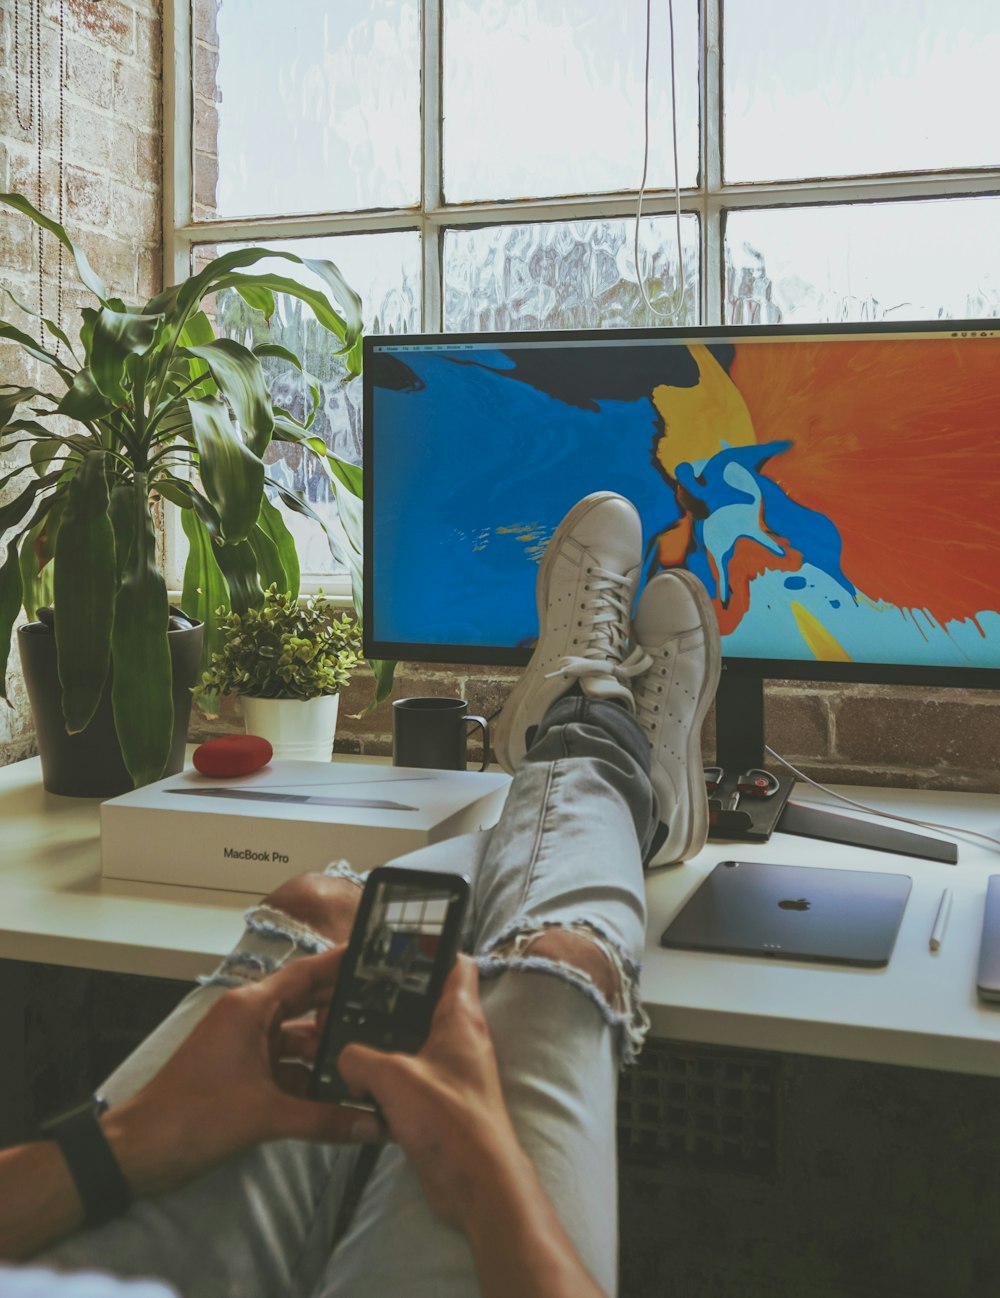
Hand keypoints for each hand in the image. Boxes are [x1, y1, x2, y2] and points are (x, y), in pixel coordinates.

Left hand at [104, 947, 380, 1196]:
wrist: (138, 1152)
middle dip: (344, 1007)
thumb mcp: (264, 1116)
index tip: (377, 955)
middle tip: (391, 1008)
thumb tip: (374, 1126)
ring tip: (372, 1055)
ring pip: (299, 1038)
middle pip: (307, 1003)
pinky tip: (340, 1090)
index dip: (341, 963)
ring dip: (328, 1049)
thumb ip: (323, 1119)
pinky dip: (310, 1076)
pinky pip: (286, 1065)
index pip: (306, 974)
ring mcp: (245, 1045)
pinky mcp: (242, 1073)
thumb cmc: (193, 1116)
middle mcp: (249, 1018)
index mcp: (250, 1008)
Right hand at [337, 954, 526, 1231]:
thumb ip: (360, 1058)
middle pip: (427, 1003)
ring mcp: (452, 1071)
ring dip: (385, 1043)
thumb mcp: (393, 1077)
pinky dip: (386, 1078)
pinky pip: (409, 1078)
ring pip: (415, 1043)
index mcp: (460, 1017)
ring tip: (345, 1036)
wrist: (476, 1183)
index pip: (456, 964)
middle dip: (394, 1000)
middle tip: (355, 994)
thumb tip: (344, 1058)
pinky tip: (357, 1083)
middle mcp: (461, 1039)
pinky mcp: (441, 1101)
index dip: (432, 949)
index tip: (398, 946)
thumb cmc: (447, 1119)